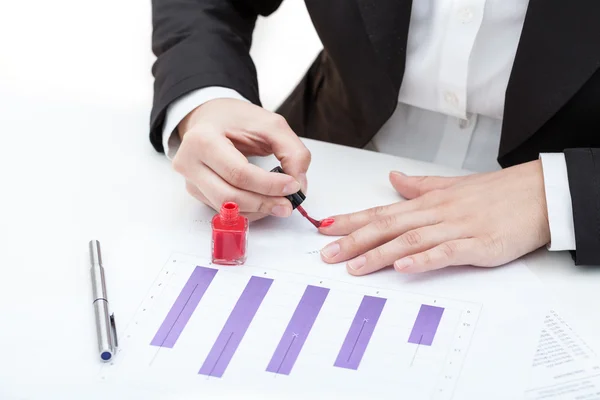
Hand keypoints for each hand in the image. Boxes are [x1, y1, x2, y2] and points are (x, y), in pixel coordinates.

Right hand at [172, 98, 310, 220]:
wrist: (210, 117)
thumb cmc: (236, 119)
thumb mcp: (271, 125)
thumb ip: (292, 151)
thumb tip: (299, 185)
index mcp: (202, 139)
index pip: (238, 173)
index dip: (269, 185)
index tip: (293, 186)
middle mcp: (189, 162)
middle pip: (230, 196)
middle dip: (264, 203)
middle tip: (288, 204)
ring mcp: (190, 180)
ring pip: (227, 208)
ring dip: (257, 210)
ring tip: (279, 202)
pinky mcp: (196, 192)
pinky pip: (225, 210)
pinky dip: (248, 210)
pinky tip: (262, 201)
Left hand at [318, 160, 550, 274]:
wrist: (540, 193)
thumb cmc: (498, 192)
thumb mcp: (453, 186)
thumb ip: (419, 186)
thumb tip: (393, 179)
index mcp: (429, 202)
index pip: (382, 211)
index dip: (352, 220)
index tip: (325, 227)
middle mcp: (437, 213)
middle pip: (388, 226)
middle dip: (354, 240)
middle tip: (327, 254)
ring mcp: (457, 229)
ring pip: (410, 240)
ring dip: (379, 253)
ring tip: (354, 266)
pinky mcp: (479, 245)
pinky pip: (446, 253)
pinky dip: (423, 260)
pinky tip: (403, 268)